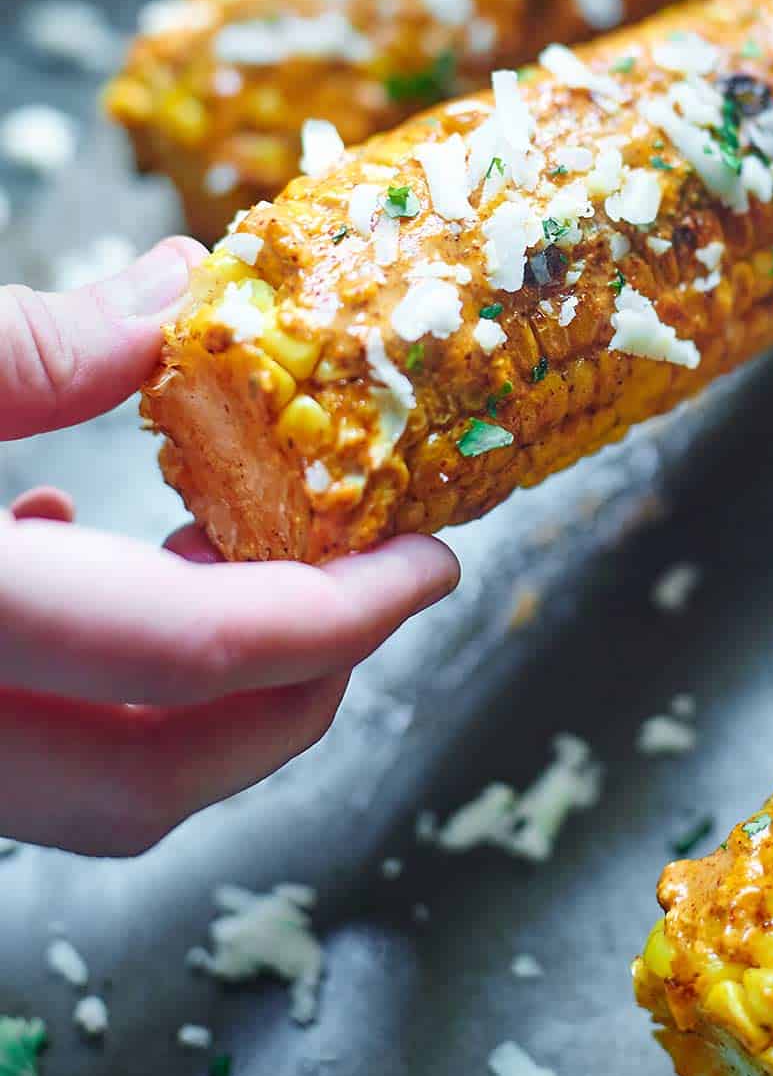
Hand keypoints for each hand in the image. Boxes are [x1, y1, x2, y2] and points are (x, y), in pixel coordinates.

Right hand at [0, 238, 458, 855]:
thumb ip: (35, 346)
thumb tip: (181, 292)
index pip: (190, 650)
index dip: (337, 613)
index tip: (430, 564)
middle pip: (151, 779)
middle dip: (293, 692)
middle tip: (368, 592)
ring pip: (90, 783)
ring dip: (196, 688)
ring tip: (228, 545)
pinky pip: (26, 744)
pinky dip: (96, 674)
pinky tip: (78, 545)